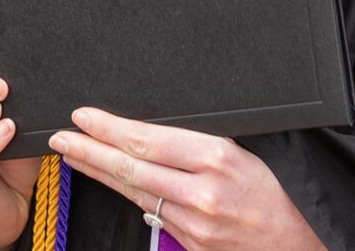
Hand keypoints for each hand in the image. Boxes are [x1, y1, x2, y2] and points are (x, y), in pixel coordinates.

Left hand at [49, 109, 326, 250]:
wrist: (295, 243)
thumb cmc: (269, 192)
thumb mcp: (238, 152)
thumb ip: (192, 144)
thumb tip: (143, 133)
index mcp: (215, 157)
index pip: (146, 139)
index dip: (108, 128)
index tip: (82, 116)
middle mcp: (201, 192)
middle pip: (131, 166)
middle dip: (89, 150)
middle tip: (59, 135)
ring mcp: (195, 223)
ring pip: (134, 191)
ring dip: (98, 171)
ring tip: (72, 153)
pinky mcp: (192, 244)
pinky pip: (149, 213)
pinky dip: (124, 193)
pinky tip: (107, 180)